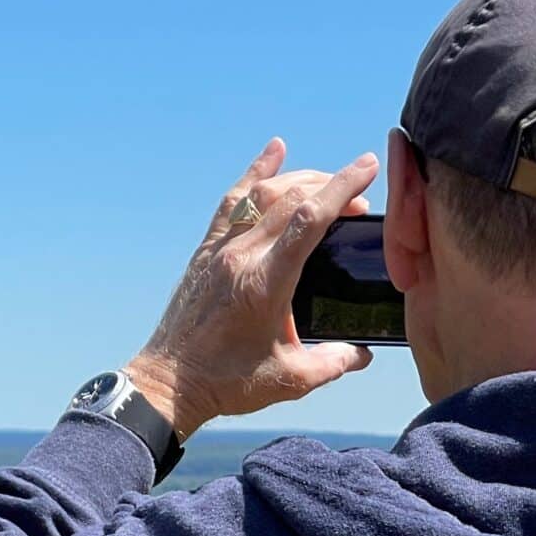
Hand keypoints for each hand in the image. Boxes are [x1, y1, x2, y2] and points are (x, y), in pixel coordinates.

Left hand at [124, 139, 379, 437]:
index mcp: (264, 283)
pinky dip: (255, 174)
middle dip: (330, 184)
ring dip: (299, 179)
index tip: (367, 167)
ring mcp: (218, 251)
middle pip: (289, 199)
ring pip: (261, 195)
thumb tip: (363, 353)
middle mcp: (240, 257)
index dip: (341, 188)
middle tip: (360, 189)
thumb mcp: (290, 380)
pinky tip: (274, 151)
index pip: (308, 220)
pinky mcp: (205, 253)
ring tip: (328, 180)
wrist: (168, 383)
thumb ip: (333, 363)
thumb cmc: (226, 383)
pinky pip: (231, 203)